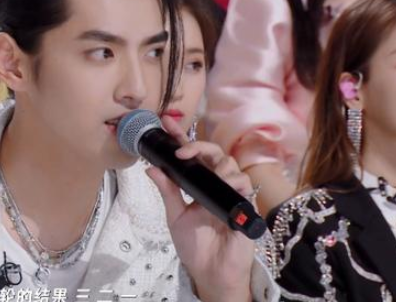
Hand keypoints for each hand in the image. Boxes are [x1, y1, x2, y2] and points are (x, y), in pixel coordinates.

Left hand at [146, 116, 253, 301]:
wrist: (211, 272)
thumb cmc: (195, 246)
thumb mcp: (176, 216)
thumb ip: (167, 192)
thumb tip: (150, 168)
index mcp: (198, 184)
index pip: (190, 156)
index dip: (181, 137)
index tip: (166, 122)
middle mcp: (214, 184)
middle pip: (213, 153)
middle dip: (198, 146)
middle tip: (182, 150)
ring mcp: (230, 193)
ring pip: (230, 164)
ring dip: (217, 165)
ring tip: (207, 174)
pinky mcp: (245, 205)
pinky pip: (245, 184)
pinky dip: (236, 181)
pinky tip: (227, 185)